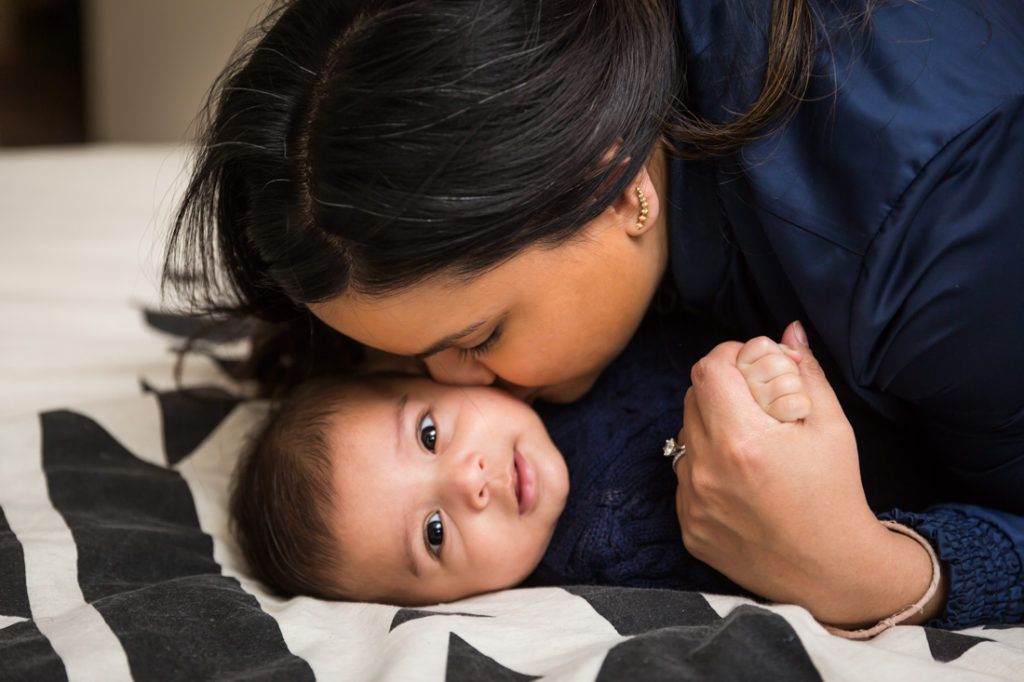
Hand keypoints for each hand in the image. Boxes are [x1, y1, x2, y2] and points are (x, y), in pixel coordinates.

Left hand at [675, 322, 939, 626]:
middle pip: (692, 398)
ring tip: (750, 446)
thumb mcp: (831, 427)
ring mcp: (692, 501)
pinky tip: (741, 482)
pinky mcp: (687, 526)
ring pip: (684, 437)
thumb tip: (788, 332)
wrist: (831, 572)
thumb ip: (805, 373)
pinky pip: (683, 477)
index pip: (708, 369)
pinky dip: (705, 469)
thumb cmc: (836, 494)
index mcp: (741, 439)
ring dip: (710, 429)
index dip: (729, 355)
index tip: (749, 364)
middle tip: (754, 402)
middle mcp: (707, 470)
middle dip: (720, 389)